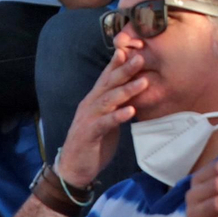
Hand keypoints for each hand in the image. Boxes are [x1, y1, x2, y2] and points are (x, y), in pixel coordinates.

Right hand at [55, 50, 148, 188]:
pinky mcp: (90, 134)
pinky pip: (105, 123)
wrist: (74, 167)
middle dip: (125, 70)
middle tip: (140, 58)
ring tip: (143, 83)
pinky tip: (130, 111)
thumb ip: (116, 104)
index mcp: (95, 99)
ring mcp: (88, 119)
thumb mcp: (107, 118)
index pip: (107, 77)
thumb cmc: (94, 141)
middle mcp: (90, 105)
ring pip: (108, 100)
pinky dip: (117, 116)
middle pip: (108, 84)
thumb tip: (134, 91)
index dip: (118, 63)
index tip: (133, 48)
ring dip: (126, 91)